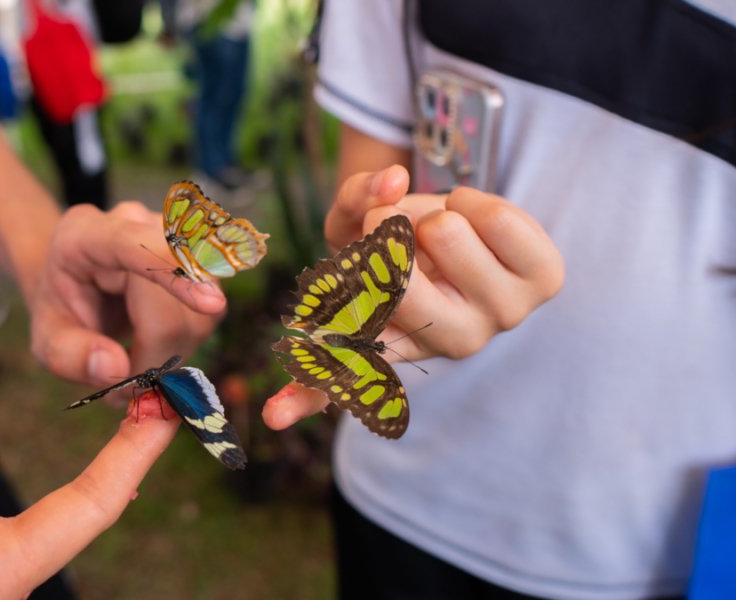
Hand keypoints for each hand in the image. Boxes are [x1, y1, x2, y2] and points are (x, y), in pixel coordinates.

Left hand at [29, 201, 226, 388]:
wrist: (80, 283)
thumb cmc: (63, 306)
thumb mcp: (47, 336)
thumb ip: (69, 354)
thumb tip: (117, 369)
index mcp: (87, 235)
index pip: (137, 245)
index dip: (174, 274)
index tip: (210, 304)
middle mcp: (138, 224)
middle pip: (170, 305)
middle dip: (152, 357)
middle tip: (122, 388)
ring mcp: (175, 241)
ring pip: (197, 317)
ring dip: (168, 355)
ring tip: (134, 363)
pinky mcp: (199, 265)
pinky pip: (206, 319)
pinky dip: (182, 347)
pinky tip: (155, 348)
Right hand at [264, 165, 563, 429]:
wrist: (480, 233)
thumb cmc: (409, 237)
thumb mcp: (361, 220)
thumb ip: (356, 198)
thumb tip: (392, 183)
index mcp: (392, 340)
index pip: (340, 376)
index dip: (304, 394)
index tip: (274, 416)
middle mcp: (447, 343)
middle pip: (395, 282)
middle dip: (384, 226)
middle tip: (394, 229)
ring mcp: (501, 317)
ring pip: (443, 233)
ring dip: (431, 209)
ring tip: (439, 229)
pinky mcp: (545, 282)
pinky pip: (497, 217)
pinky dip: (474, 200)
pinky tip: (476, 224)